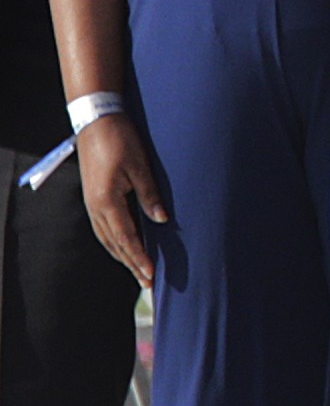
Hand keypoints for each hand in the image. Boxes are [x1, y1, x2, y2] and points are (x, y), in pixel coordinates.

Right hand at [76, 114, 166, 287]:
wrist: (96, 122)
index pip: (126, 239)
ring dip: (123, 255)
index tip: (151, 276)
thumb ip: (150, 195)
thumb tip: (163, 221)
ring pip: (107, 238)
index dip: (139, 259)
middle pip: (115, 244)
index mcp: (107, 202)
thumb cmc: (121, 141)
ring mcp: (92, 203)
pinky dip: (116, 241)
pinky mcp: (93, 197)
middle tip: (148, 284)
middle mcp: (96, 208)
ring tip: (138, 271)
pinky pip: (104, 227)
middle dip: (132, 264)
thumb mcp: (141, 167)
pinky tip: (125, 246)